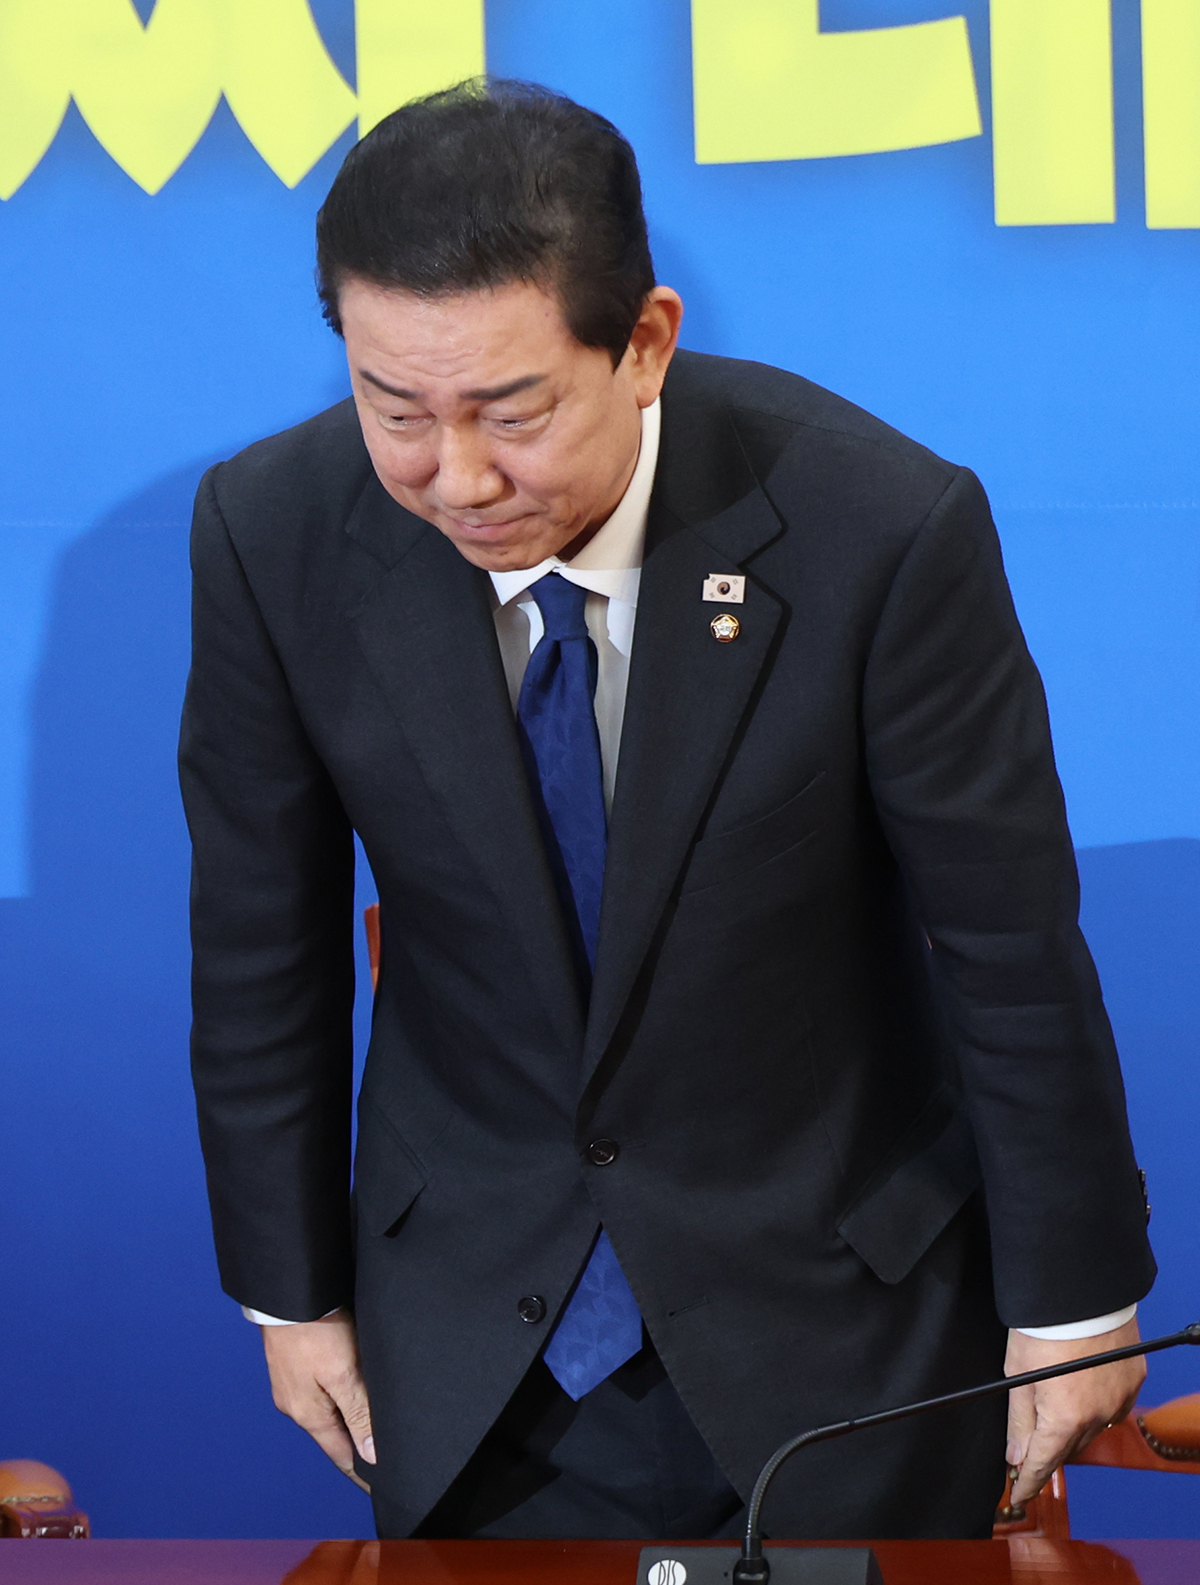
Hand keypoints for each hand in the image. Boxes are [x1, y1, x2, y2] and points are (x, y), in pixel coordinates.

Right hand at [260, 1309, 375, 1491]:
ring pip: (326, 1411)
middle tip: (381, 1457)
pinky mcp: (293, 1365)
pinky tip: (348, 1390)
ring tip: (369, 1427)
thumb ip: (358, 1413)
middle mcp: (296, 1405)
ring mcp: (291, 1385)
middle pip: (333, 1434)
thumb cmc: (314, 1330)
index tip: (378, 1485)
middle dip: (355, 1446)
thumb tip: (370, 1455)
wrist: (287, 1293)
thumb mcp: (344, 1373)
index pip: (341, 1454)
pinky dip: (336, 1397)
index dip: (361, 1470)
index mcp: (308, 1414)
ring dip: (346, 1419)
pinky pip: (320, 1391)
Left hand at [1005, 1316, 1144, 1505]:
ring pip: (1093, 1428)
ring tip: (1055, 1408)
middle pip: (1068, 1447)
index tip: (1020, 1494)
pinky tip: (1081, 1392)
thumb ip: (1019, 1420)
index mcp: (1065, 1418)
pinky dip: (1096, 1406)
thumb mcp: (1017, 1373)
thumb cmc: (1043, 1327)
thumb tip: (1016, 1456)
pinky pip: (1113, 1406)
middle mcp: (1098, 1416)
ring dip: (1073, 1427)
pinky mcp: (1133, 1380)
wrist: (1079, 1290)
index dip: (1029, 1482)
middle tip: (1030, 1446)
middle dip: (1048, 1449)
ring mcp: (1120, 1399)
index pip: (1043, 1463)